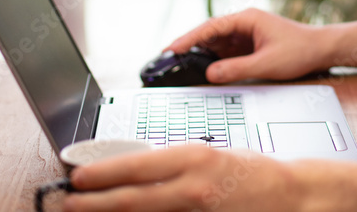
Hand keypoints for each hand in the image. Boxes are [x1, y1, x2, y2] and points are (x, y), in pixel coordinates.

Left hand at [62, 146, 301, 211]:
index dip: (102, 174)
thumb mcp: (209, 154)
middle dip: (94, 203)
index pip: (136, 166)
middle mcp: (193, 187)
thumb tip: (134, 173)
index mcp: (194, 158)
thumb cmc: (251, 171)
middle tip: (68, 203)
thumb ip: (173, 165)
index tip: (78, 177)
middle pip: (132, 199)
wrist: (288, 195)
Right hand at [167, 8, 331, 82]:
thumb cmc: (300, 50)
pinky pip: (226, 52)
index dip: (189, 38)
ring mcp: (246, 34)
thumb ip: (237, 69)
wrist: (322, 50)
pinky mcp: (249, 45)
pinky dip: (214, 60)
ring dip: (201, 54)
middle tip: (168, 59)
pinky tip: (203, 70)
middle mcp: (244, 23)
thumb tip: (210, 73)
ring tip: (180, 66)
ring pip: (217, 43)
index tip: (172, 48)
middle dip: (189, 46)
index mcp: (247, 19)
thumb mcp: (267, 64)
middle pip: (210, 33)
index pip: (211, 27)